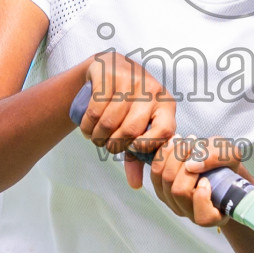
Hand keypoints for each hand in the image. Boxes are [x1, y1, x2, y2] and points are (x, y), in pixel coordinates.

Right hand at [75, 52, 176, 189]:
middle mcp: (151, 89)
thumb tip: (136, 185)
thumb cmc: (128, 104)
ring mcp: (129, 78)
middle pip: (131, 130)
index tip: (131, 148)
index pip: (165, 131)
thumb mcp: (138, 125)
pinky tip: (87, 127)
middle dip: (113, 145)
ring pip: (109, 122)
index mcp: (166, 104)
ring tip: (95, 136)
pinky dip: (87, 125)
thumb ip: (138, 154)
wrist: (109, 67)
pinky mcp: (107, 73)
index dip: (147, 145)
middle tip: (106, 145)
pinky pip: (95, 109)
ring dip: (97, 136)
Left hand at [147, 134, 253, 227]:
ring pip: (165, 180)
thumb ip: (218, 158)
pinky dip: (164, 154)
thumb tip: (191, 166)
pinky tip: (175, 143)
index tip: (207, 178)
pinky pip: (155, 172)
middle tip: (195, 143)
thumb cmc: (226, 163)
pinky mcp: (161, 189)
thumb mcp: (231, 155)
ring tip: (188, 141)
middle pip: (179, 191)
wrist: (213, 161)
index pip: (204, 217)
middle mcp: (191, 213)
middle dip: (185, 163)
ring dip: (175, 155)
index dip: (202, 197)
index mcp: (214, 214)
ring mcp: (173, 203)